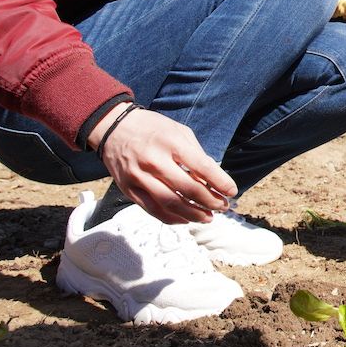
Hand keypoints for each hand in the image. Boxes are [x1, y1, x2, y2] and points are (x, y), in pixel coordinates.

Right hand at [91, 103, 237, 223]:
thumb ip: (196, 154)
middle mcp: (154, 161)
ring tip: (208, 217)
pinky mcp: (128, 189)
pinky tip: (186, 219)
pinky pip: (153, 210)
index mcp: (170, 142)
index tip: (232, 191)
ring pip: (170, 204)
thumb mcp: (179, 131)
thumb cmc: (152, 128)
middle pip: (187, 189)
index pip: (201, 167)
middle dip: (210, 201)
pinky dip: (172, 218)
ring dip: (193, 214)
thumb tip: (212, 180)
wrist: (113, 128)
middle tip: (222, 206)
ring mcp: (139, 177)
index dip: (220, 182)